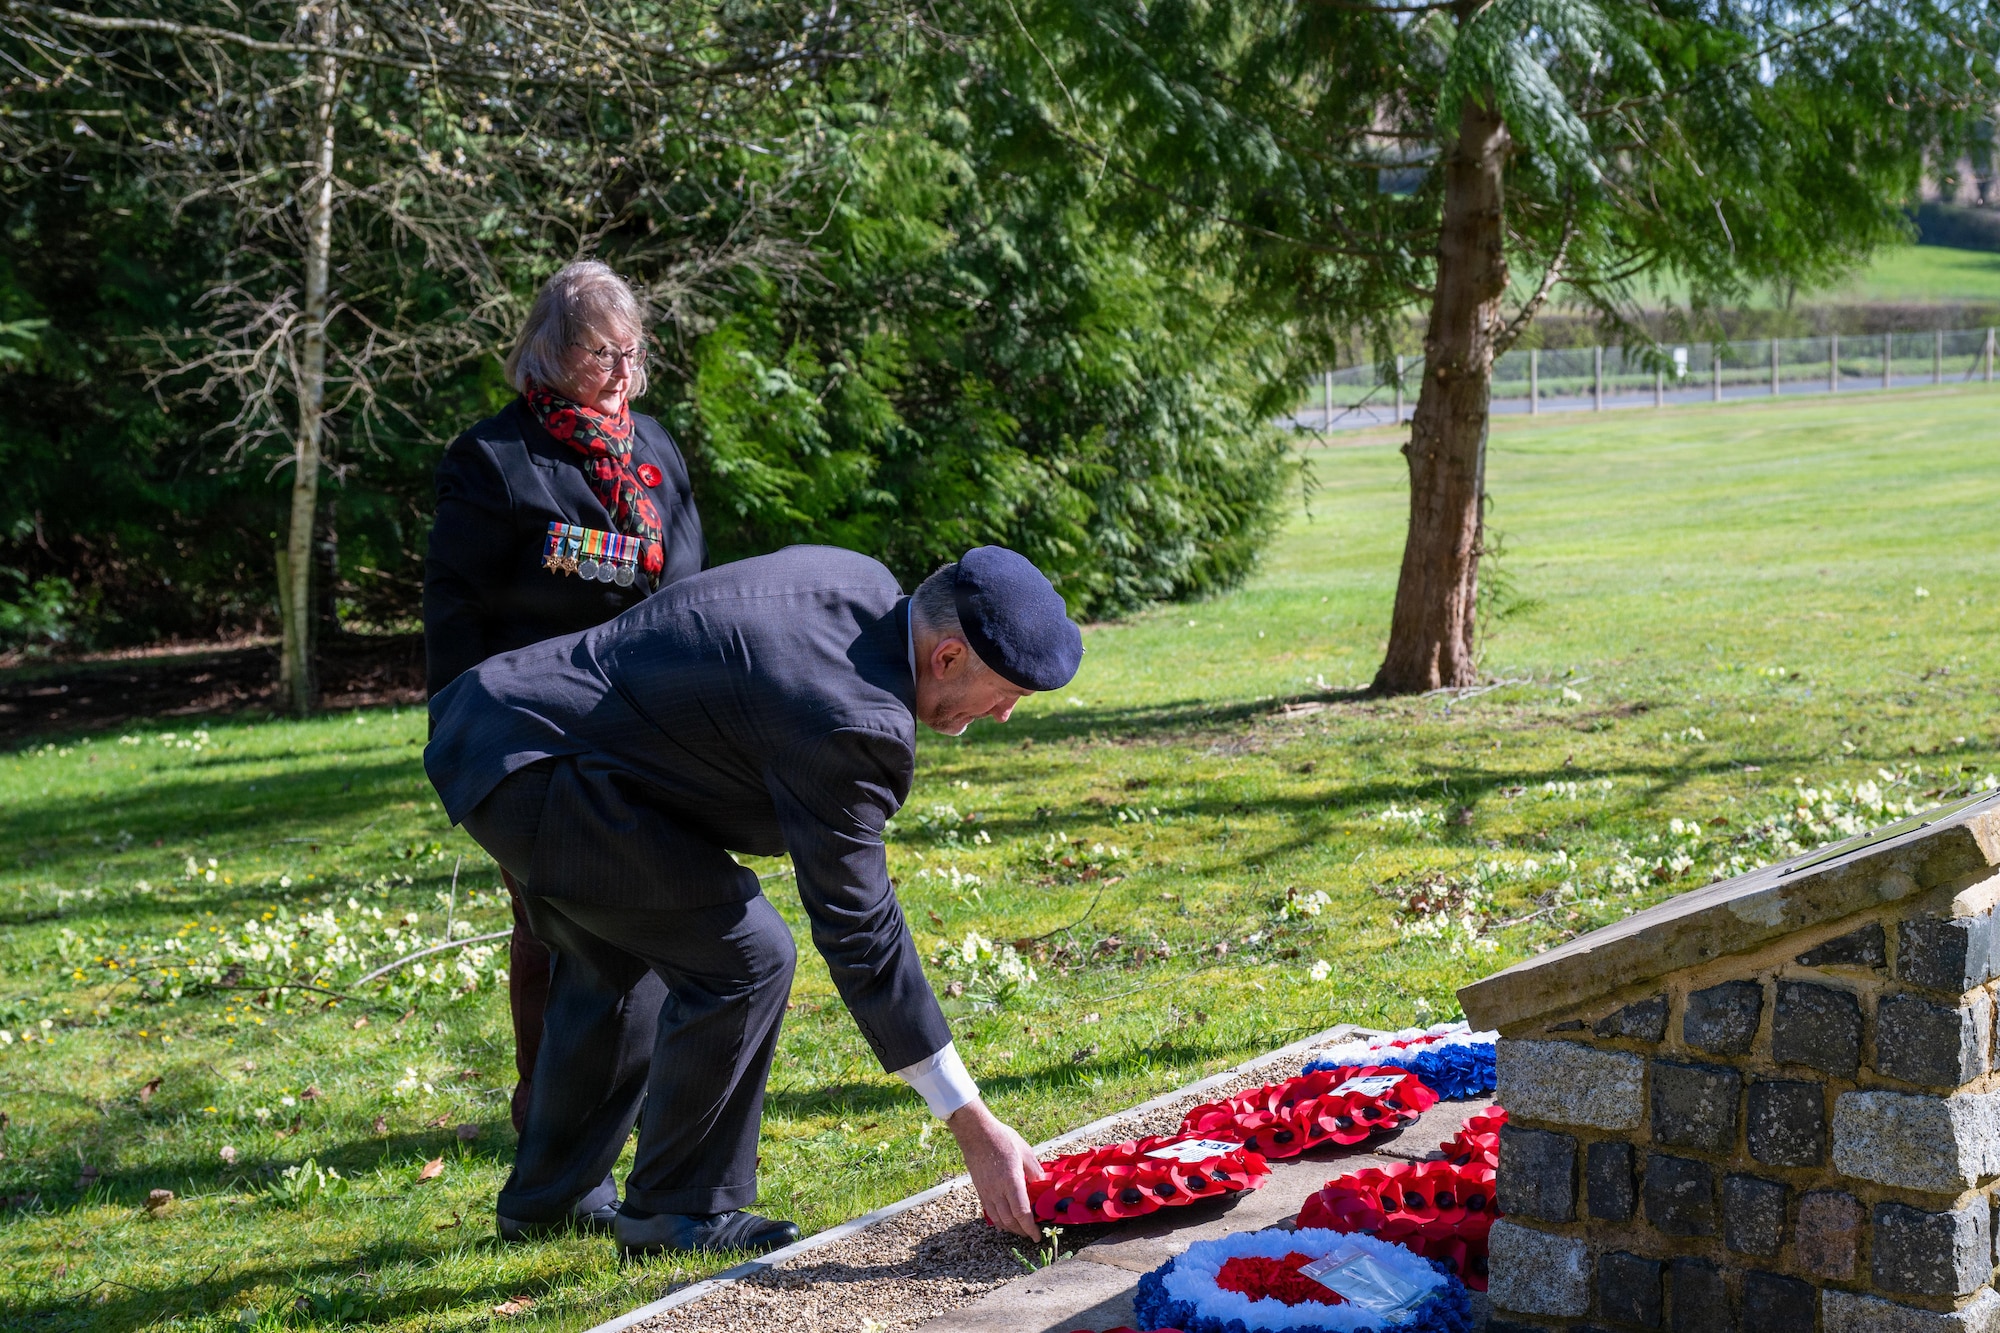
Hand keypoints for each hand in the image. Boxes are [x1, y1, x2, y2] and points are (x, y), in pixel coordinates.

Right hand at [946, 1098, 1044, 1239]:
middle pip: (1010, 1220)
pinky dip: (998, 1221)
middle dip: (1021, 1231)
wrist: (976, 1133)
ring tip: (1019, 1230)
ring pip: (998, 1219)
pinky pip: (989, 1211)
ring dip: (1010, 1228)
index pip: (1021, 1213)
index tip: (1037, 1236)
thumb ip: (1034, 1170)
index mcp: (1011, 1181)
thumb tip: (1041, 1183)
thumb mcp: (1024, 1150)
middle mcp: (997, 1190)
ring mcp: (987, 1191)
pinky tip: (1004, 1221)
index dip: (1030, 1228)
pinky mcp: (980, 1189)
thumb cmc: (1001, 1138)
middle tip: (1031, 1234)